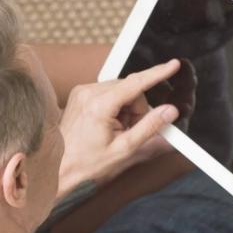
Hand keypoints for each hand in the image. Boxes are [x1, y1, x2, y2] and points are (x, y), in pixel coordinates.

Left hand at [58, 60, 181, 193]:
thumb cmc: (89, 163)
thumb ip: (150, 127)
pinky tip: (108, 124)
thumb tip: (169, 111)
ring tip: (116, 130)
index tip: (173, 64)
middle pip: (130, 88)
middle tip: (130, 131)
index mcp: (99, 105)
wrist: (59, 168)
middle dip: (137, 109)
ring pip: (121, 89)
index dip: (158, 73)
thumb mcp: (125, 148)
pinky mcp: (80, 94)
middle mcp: (89, 92)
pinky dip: (115, 106)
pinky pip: (108, 92)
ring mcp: (82, 91)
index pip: (136, 83)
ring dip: (126, 108)